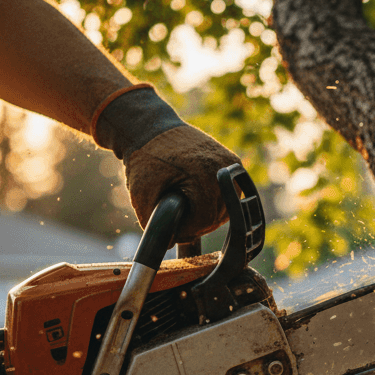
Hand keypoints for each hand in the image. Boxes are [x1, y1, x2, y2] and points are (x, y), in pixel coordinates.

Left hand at [123, 124, 239, 241]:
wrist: (152, 129)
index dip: (187, 230)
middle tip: (178, 220)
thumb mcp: (141, 194)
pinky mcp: (233, 163)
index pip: (205, 219)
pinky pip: (230, 194)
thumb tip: (167, 245)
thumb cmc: (145, 159)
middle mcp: (224, 167)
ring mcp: (231, 164)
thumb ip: (153, 223)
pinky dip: (216, 201)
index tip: (172, 228)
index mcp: (204, 173)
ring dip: (209, 214)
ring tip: (187, 208)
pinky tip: (198, 199)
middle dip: (198, 223)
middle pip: (219, 215)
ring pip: (228, 208)